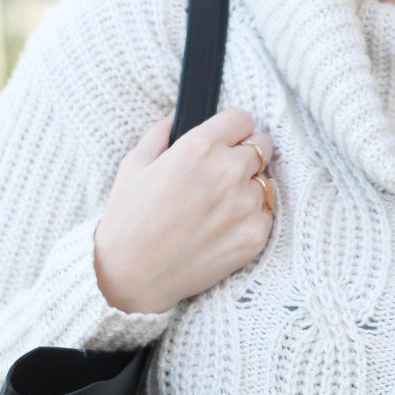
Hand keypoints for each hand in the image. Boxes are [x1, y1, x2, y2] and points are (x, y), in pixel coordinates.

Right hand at [94, 108, 275, 313]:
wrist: (130, 277)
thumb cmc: (127, 219)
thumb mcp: (134, 164)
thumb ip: (161, 132)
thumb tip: (178, 117)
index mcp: (200, 147)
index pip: (243, 118)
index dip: (233, 129)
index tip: (226, 140)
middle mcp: (229, 171)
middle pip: (263, 145)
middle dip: (246, 154)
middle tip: (223, 172)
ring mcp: (245, 205)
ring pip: (264, 180)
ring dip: (248, 187)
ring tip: (218, 205)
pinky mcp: (255, 235)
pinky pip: (266, 213)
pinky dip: (251, 216)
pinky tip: (223, 226)